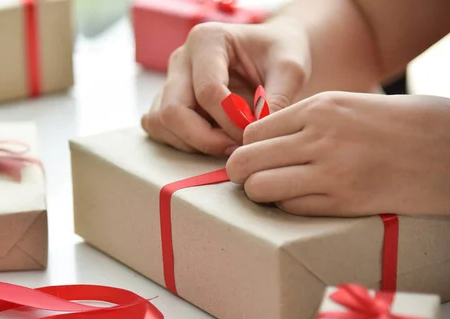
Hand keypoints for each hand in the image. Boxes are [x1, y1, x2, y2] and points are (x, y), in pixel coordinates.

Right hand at [141, 20, 310, 156]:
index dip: (231, 121)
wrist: (270, 55)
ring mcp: (169, 81)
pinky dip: (182, 143)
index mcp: (207, 40)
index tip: (253, 133)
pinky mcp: (165, 101)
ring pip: (160, 123)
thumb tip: (255, 134)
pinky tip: (211, 140)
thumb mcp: (290, 69)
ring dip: (192, 143)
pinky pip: (159, 129)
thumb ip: (277, 99)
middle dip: (205, 139)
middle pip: (173, 111)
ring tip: (226, 143)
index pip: (207, 91)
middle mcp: (181, 59)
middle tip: (235, 147)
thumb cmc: (279, 55)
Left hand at [225, 92, 449, 215]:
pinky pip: (291, 209)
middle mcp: (320, 138)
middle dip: (241, 173)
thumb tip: (259, 142)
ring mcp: (331, 173)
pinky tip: (304, 199)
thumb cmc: (396, 125)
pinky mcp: (344, 203)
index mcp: (319, 109)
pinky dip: (288, 207)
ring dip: (261, 193)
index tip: (254, 156)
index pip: (251, 133)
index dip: (247, 148)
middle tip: (251, 178)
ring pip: (260, 189)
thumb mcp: (346, 106)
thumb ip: (303, 122)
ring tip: (275, 191)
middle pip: (245, 162)